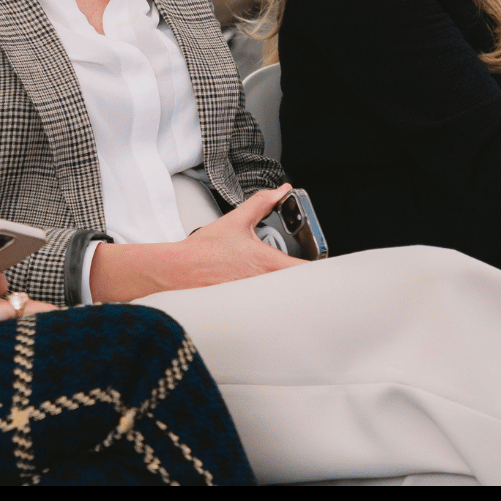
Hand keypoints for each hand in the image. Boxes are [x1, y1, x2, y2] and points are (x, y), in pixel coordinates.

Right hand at [87, 184, 305, 302]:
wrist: (177, 272)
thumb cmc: (202, 252)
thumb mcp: (236, 220)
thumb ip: (262, 203)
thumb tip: (280, 191)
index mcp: (267, 264)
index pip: (308, 271)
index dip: (322, 268)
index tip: (324, 261)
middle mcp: (264, 285)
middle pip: (301, 289)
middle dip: (306, 280)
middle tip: (305, 271)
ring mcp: (255, 300)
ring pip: (284, 299)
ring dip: (287, 290)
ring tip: (279, 279)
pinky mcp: (245, 308)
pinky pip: (267, 307)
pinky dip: (269, 300)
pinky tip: (259, 289)